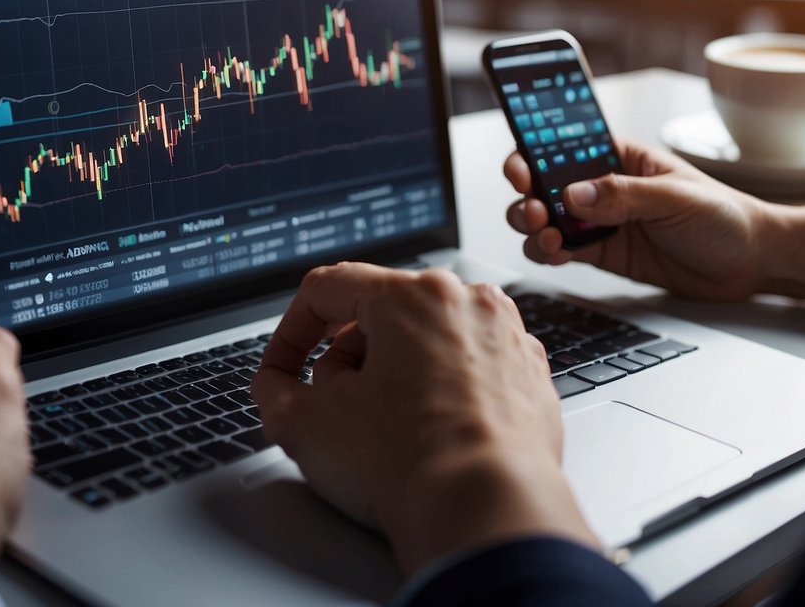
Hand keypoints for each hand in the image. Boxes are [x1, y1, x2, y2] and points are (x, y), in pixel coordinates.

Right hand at [252, 263, 599, 574]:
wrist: (487, 515)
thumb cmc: (410, 467)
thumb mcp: (305, 425)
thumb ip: (273, 390)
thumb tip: (276, 386)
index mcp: (412, 295)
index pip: (327, 289)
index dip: (289, 334)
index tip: (282, 371)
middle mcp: (468, 303)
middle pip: (381, 315)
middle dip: (346, 360)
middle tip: (334, 410)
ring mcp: (508, 339)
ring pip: (428, 341)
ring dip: (395, 377)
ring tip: (385, 431)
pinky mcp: (531, 378)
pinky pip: (470, 371)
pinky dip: (444, 395)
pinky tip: (429, 438)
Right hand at [505, 138, 772, 300]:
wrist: (751, 262)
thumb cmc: (724, 215)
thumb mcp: (675, 198)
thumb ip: (623, 196)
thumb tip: (574, 194)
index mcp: (619, 157)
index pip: (563, 145)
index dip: (533, 152)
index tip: (520, 169)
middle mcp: (602, 185)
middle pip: (544, 183)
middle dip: (527, 195)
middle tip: (535, 210)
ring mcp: (600, 220)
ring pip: (546, 218)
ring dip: (533, 225)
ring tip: (545, 234)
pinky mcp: (603, 253)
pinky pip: (561, 250)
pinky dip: (548, 252)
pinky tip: (555, 253)